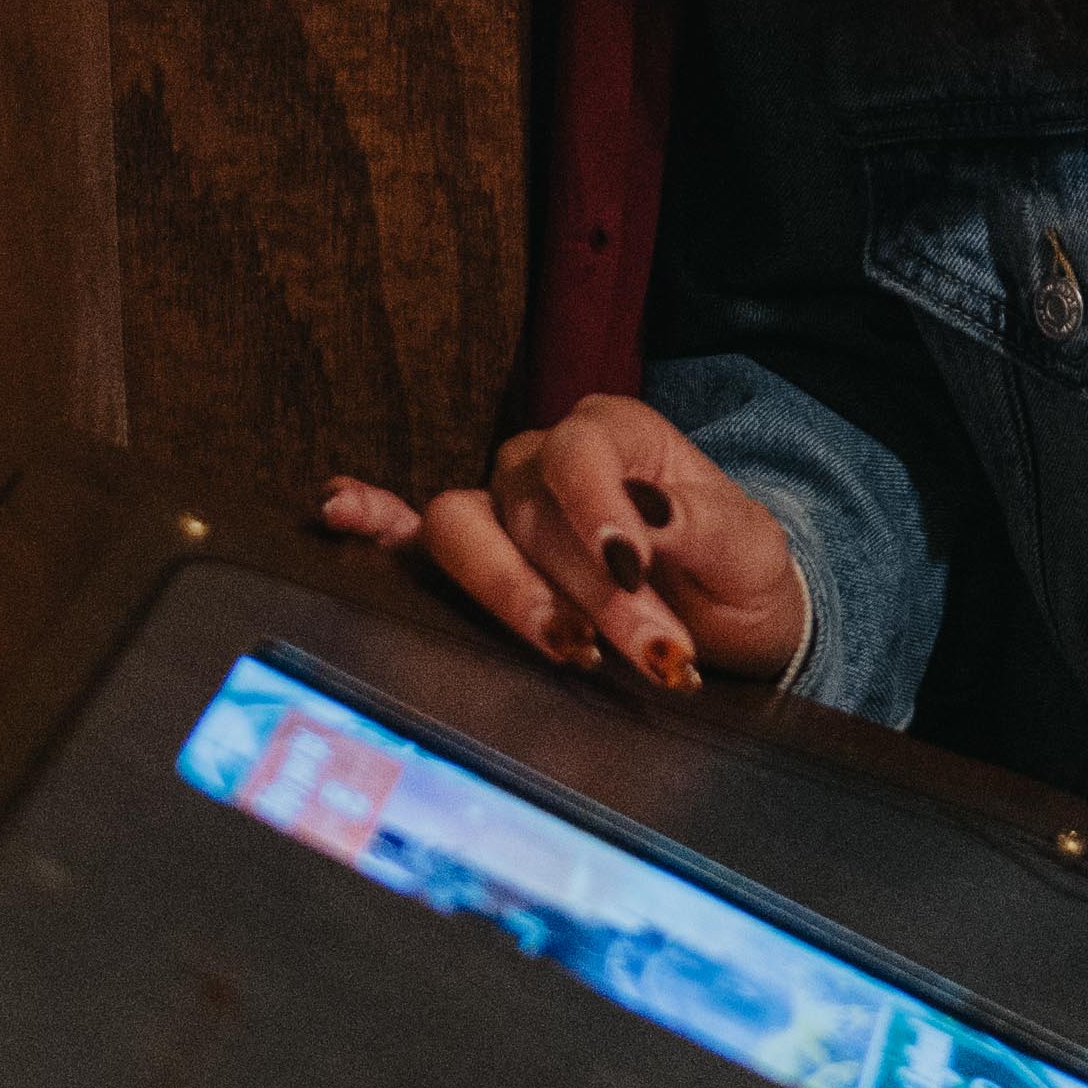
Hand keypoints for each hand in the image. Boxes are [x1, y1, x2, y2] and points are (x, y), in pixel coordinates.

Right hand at [315, 397, 808, 703]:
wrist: (734, 626)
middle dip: (587, 592)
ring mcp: (502, 509)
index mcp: (616, 433)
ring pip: (462, 531)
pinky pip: (408, 536)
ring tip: (565, 648)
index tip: (632, 569)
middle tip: (650, 654)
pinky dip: (372, 526)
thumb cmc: (739, 576)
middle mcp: (546, 461)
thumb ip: (704, 527)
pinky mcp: (477, 562)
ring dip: (507, 594)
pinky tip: (339, 516)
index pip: (579, 451)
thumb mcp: (749, 551)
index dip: (595, 508)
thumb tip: (649, 518)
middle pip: (526, 512)